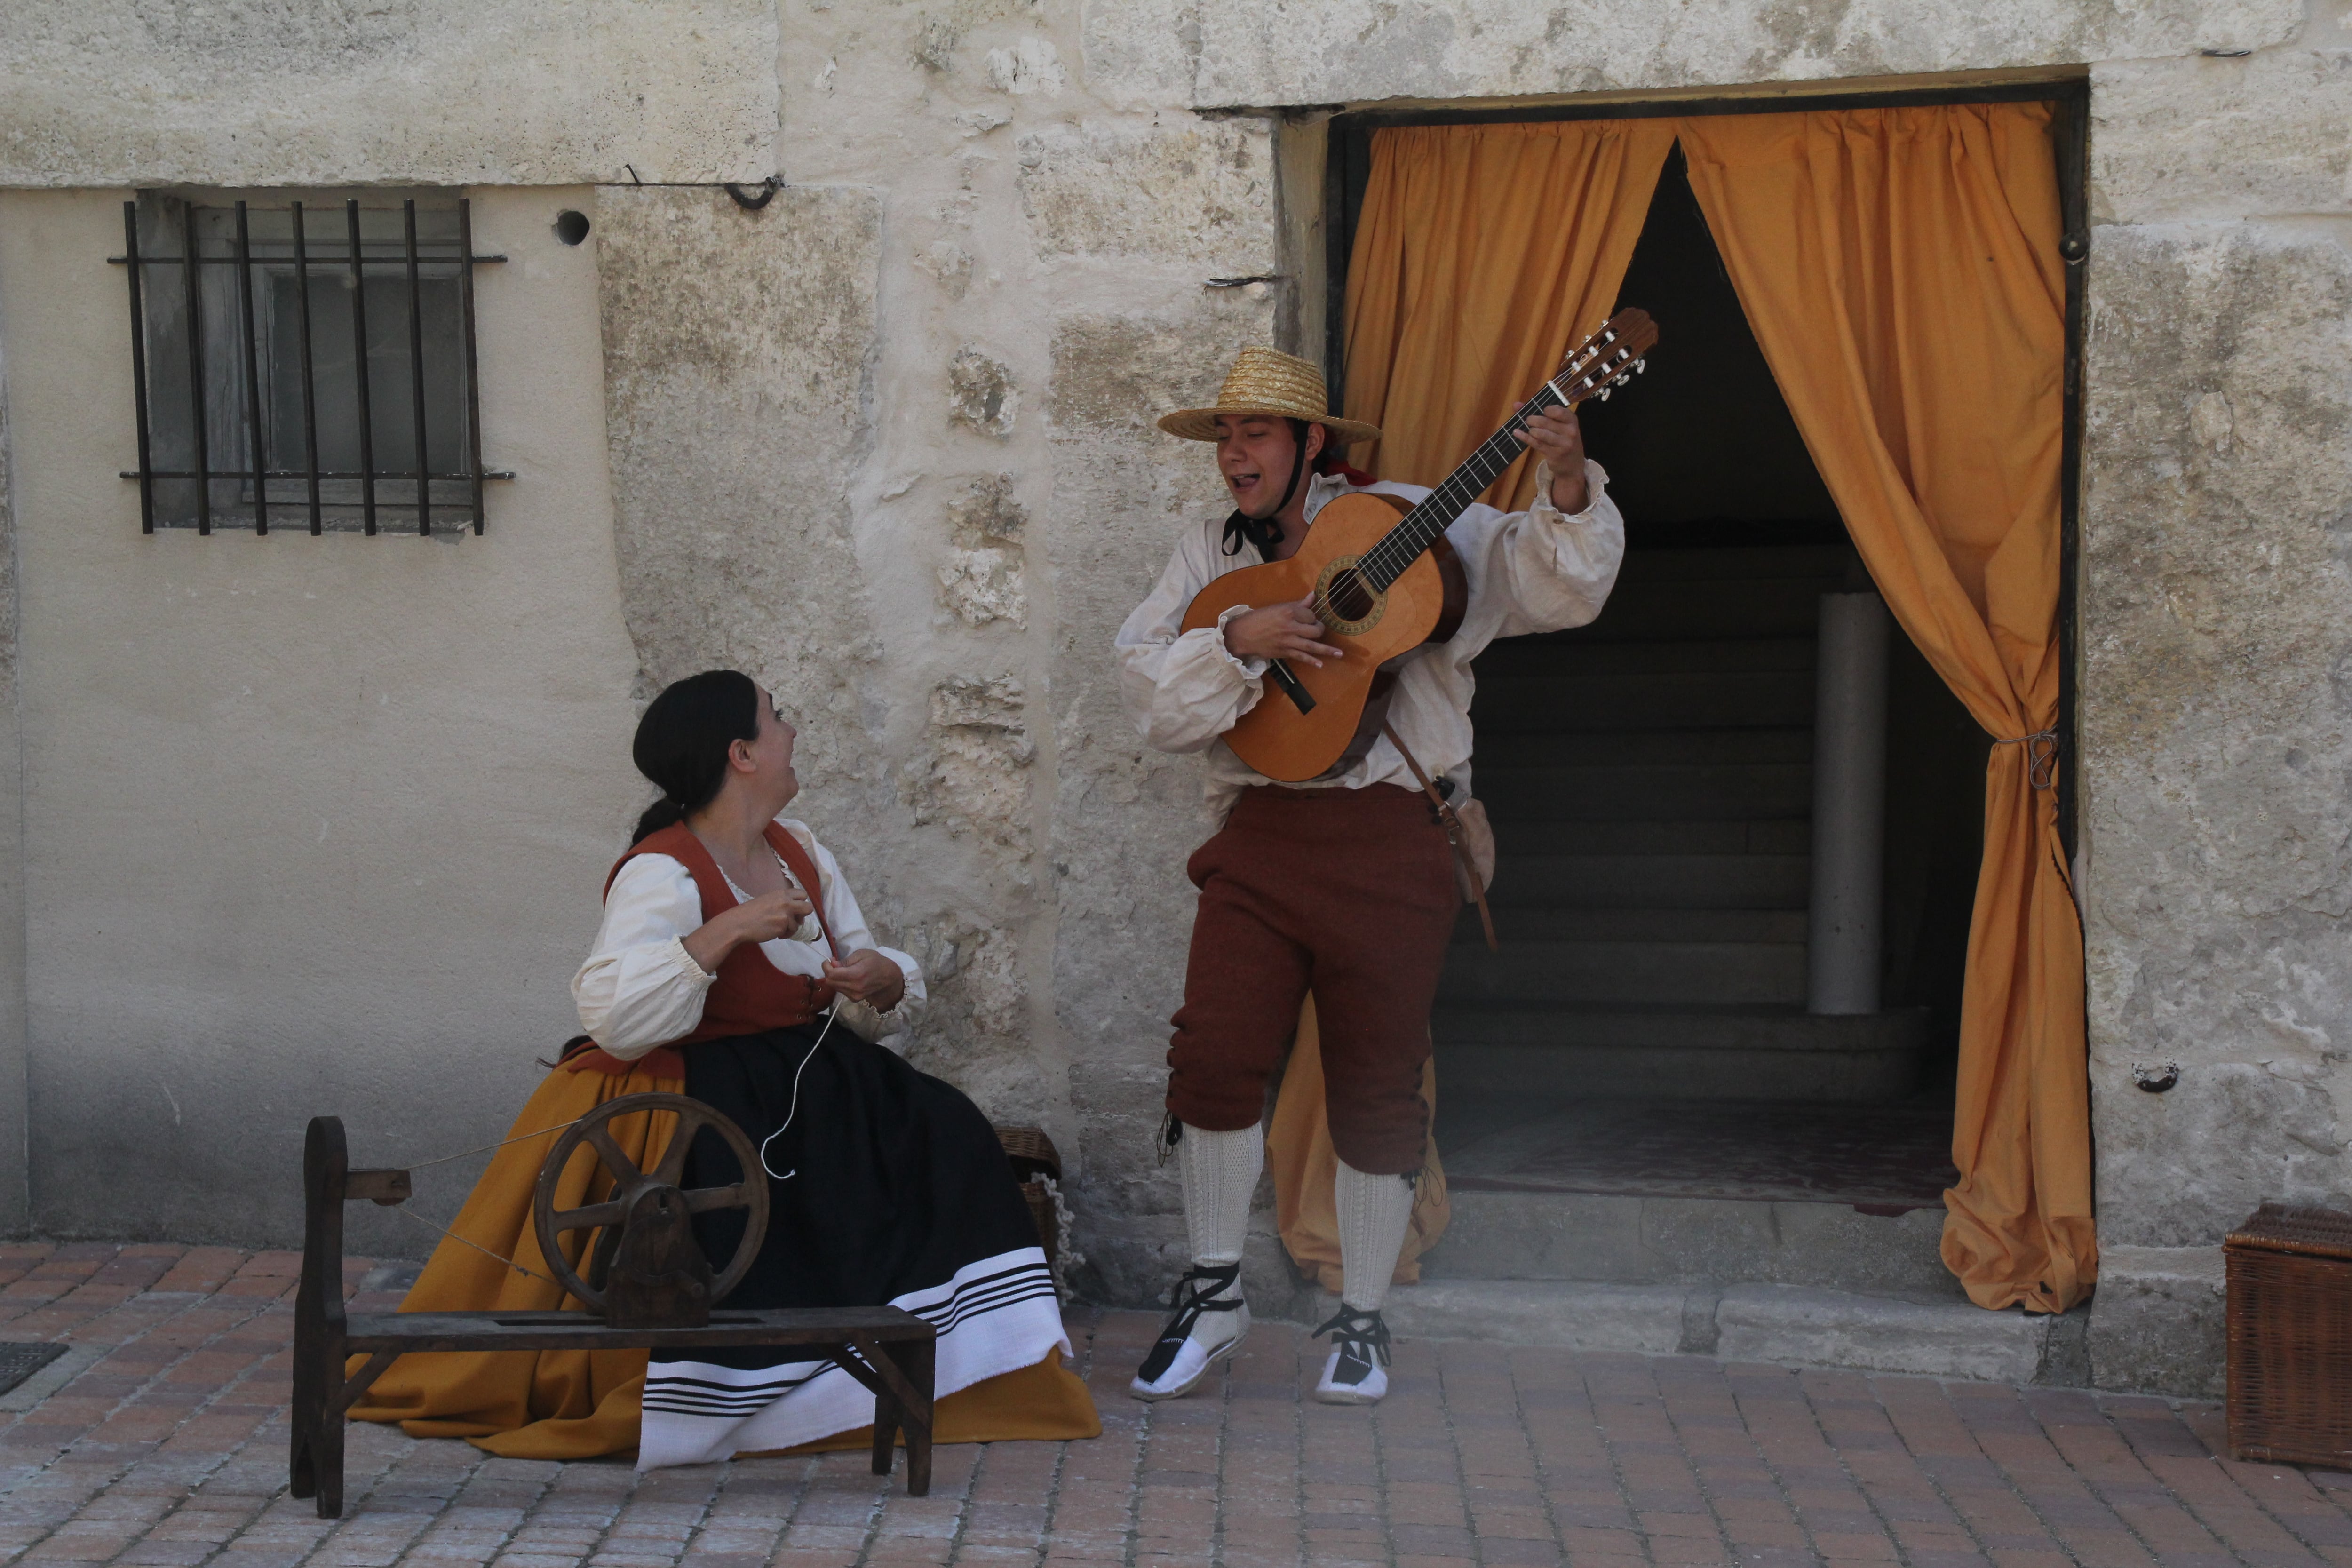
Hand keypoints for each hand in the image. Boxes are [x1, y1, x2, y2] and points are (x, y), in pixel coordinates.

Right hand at [684, 887, 811, 972]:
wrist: (738, 923)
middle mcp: (785, 902)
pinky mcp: (782, 927)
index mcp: (781, 893)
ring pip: (798, 924)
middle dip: (803, 915)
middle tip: (795, 920)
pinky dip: (784, 934)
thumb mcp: (767, 900)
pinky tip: (774, 933)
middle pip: (808, 908)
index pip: (802, 894)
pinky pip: (790, 932)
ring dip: (790, 928)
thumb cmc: (750, 913)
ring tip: (777, 929)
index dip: (801, 903)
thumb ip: (781, 901)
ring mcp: (785, 914)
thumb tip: (795, 909)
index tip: (796, 909)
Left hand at [824, 949, 906, 1012]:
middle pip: (830, 982)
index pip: (832, 974)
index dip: (826, 966)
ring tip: (842, 970)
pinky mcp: (854, 999)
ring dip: (833, 978)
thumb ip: (845, 960)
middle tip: (835, 964)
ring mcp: (854, 995)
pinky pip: (840, 990)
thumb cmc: (876, 962)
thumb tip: (832, 964)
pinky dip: (839, 983)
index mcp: (857, 974)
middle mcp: (854, 987)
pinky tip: (847, 978)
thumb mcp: (862, 954)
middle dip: (828, 972)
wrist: (889, 978)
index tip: (829, 960)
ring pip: (834, 987)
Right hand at [1222, 599, 1341, 667]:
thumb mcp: (1277, 608)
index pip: (1310, 615)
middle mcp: (1290, 626)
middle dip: (1319, 630)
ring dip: (1327, 650)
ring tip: (1340, 654)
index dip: (1311, 617)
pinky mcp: (1284, 652)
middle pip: (1314, 630)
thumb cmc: (1258, 619)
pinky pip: (1302, 657)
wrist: (1242, 635)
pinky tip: (1320, 664)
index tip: (1307, 618)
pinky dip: (1312, 661)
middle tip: (1317, 630)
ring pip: (1312, 645)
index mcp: (1288, 611)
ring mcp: (1288, 641)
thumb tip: (1313, 595)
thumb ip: (1298, 604)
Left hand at [1514, 406, 1589, 513]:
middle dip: (1532, 420)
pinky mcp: (1555, 454)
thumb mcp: (1559, 426)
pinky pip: (1536, 444)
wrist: (1573, 465)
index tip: (1541, 412)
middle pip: (1545, 421)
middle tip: (1528, 421)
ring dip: (1530, 430)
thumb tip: (1516, 405)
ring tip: (1530, 430)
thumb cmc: (1563, 440)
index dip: (1545, 410)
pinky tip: (1517, 433)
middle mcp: (1570, 431)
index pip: (1557, 410)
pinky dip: (1524, 437)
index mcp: (1572, 420)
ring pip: (1540, 433)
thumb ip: (1541, 413)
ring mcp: (1563, 444)